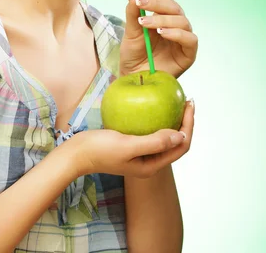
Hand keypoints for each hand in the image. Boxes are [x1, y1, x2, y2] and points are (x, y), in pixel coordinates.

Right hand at [71, 100, 194, 178]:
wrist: (77, 153)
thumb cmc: (100, 150)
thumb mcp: (128, 145)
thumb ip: (154, 142)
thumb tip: (180, 135)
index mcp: (152, 165)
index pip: (181, 146)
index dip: (189, 126)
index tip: (189, 105)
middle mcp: (149, 161)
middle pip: (176, 141)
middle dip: (185, 122)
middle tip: (187, 100)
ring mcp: (140, 153)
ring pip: (165, 135)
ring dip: (173, 120)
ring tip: (176, 102)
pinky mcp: (132, 144)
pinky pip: (151, 131)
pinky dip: (157, 119)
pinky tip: (154, 106)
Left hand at [120, 0, 197, 78]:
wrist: (134, 79)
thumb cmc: (134, 56)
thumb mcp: (130, 32)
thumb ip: (133, 13)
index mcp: (163, 17)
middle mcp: (175, 26)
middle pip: (174, 7)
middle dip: (156, 3)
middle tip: (140, 2)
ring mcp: (183, 40)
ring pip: (182, 20)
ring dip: (163, 19)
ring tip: (145, 23)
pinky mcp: (188, 54)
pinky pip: (190, 39)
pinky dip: (176, 33)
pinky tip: (162, 33)